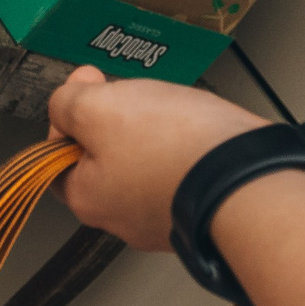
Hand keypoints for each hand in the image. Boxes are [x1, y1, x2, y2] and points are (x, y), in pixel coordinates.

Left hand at [46, 67, 268, 249]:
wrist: (248, 176)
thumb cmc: (175, 149)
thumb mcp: (99, 107)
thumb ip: (68, 103)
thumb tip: (64, 102)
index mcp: (87, 197)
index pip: (56, 155)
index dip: (69, 113)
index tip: (88, 87)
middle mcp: (121, 218)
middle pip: (102, 158)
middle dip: (116, 121)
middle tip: (136, 99)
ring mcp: (162, 218)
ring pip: (143, 164)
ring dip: (154, 134)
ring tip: (174, 114)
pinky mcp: (197, 210)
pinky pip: (180, 173)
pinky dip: (186, 150)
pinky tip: (198, 132)